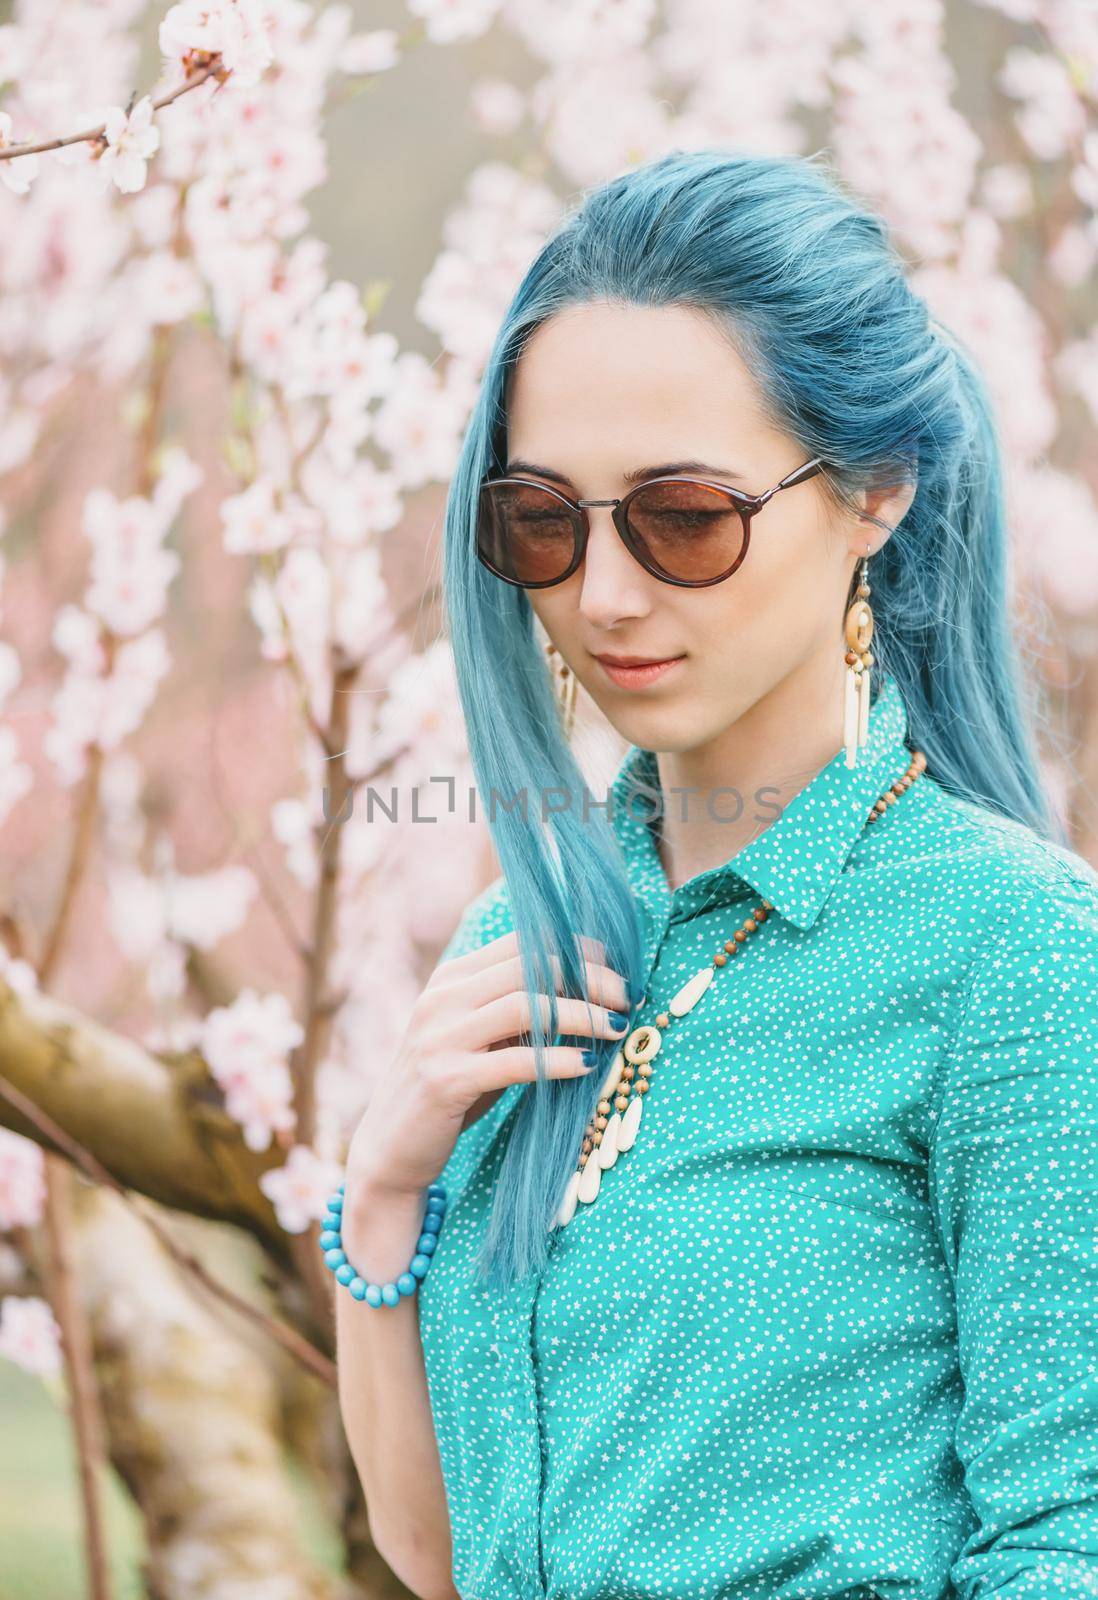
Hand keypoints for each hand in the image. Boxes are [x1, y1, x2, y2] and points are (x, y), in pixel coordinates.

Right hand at [345, 930, 630, 1201]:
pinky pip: (516, 1061)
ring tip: (618, 1028)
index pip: (524, 943)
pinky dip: (559, 1059)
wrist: (389, 1148)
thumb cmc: (449, 1091)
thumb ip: (515, 1012)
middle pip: (533, 967)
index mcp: (451, 978)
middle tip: (629, 998)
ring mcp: (440, 1037)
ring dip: (583, 1015)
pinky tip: (588, 1065)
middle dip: (591, 978)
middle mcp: (443, 998)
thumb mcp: (478, 1039)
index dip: (577, 950)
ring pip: (528, 1007)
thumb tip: (590, 991)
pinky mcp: (445, 1079)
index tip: (617, 969)